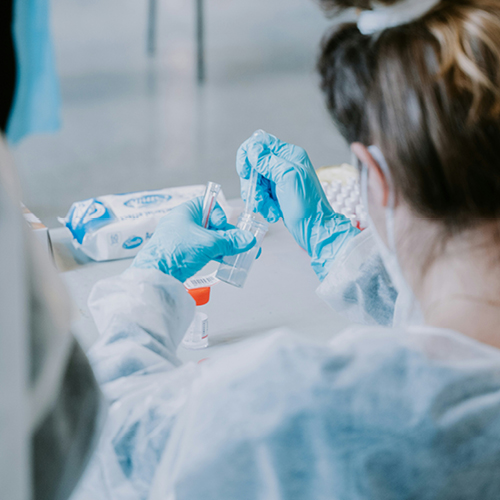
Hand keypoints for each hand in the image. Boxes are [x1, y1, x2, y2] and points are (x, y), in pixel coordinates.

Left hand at [132, 198, 255, 282]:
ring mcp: (182, 239)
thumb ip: (230, 241)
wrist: (156, 274)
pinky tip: (227, 262)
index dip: (219, 214)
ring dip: (224, 247)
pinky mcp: (182, 254)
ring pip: (209, 239)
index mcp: (186, 212)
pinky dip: (215, 255)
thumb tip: (247, 240)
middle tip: (242, 243)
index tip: (224, 226)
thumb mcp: (209, 243)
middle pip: (212, 224)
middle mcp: (183, 223)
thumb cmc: (176, 251)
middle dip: (228, 235)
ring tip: (240, 255)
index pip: (208, 204)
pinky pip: (203, 251)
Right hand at [237, 130, 359, 279]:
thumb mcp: (288, 178)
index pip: (260, 143)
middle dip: (252, 184)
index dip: (248, 156)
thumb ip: (269, 161)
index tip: (246, 173)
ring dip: (258, 197)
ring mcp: (280, 180)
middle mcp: (284, 164)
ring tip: (268, 209)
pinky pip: (260, 194)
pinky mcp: (277, 194)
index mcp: (289, 155)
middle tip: (258, 198)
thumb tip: (252, 149)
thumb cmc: (308, 207)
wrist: (315, 230)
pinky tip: (273, 213)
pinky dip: (263, 205)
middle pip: (253, 165)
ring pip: (255, 182)